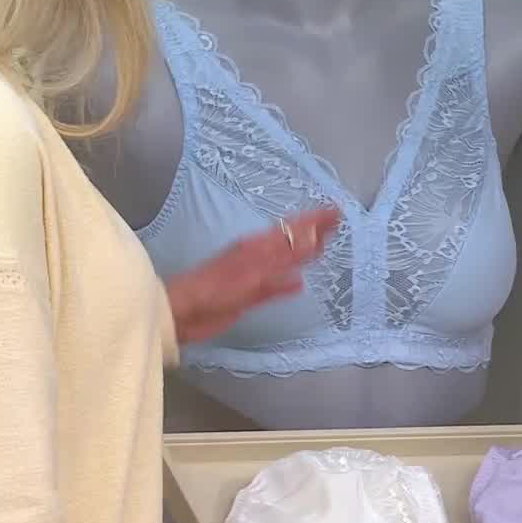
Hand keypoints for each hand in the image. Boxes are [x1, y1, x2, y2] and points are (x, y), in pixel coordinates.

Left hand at [165, 208, 341, 344]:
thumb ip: (284, 257)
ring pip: (284, 261)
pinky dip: (288, 283)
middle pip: (290, 240)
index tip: (337, 211)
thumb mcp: (254, 270)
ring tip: (323, 247)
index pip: (292, 227)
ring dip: (303, 254)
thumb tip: (314, 240)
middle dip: (312, 232)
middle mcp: (256, 256)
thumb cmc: (216, 288)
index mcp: (257, 245)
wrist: (184, 311)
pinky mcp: (248, 296)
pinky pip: (275, 287)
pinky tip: (299, 283)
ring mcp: (252, 276)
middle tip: (336, 223)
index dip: (314, 220)